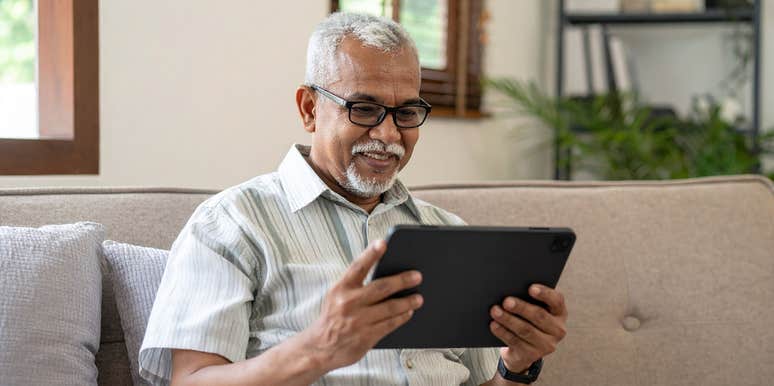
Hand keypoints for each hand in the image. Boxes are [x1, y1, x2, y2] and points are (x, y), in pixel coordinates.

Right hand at [301, 240, 423, 371]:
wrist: (319, 348)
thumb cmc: (333, 317)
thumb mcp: (336, 296)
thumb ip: (356, 285)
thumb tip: (386, 274)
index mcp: (340, 288)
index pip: (358, 267)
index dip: (371, 254)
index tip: (383, 243)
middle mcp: (349, 303)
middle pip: (381, 287)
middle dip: (402, 280)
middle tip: (417, 276)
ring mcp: (358, 321)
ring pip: (390, 307)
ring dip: (408, 302)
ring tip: (418, 298)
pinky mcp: (366, 337)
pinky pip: (390, 324)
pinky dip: (402, 317)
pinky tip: (408, 312)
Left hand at [489, 284, 567, 372]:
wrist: (523, 350)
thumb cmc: (527, 321)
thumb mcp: (532, 310)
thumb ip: (527, 299)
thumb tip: (510, 288)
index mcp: (559, 313)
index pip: (557, 301)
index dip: (545, 294)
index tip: (531, 288)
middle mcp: (557, 330)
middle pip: (539, 316)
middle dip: (521, 307)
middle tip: (506, 301)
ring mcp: (546, 345)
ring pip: (526, 330)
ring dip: (508, 319)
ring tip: (495, 311)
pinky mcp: (532, 355)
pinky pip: (515, 341)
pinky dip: (503, 332)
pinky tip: (494, 324)